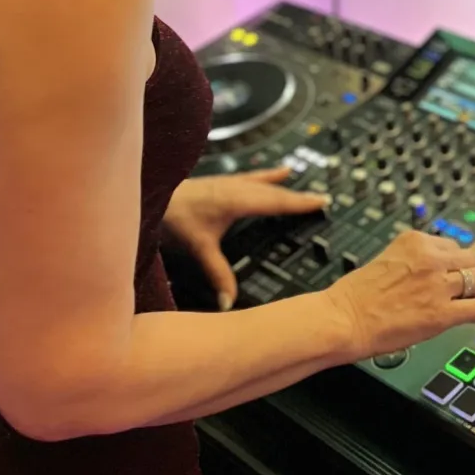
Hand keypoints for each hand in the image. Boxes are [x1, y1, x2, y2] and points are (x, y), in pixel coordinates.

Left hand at [165, 168, 328, 310]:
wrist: (153, 195)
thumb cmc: (174, 218)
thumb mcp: (200, 248)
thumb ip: (218, 274)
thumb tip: (230, 302)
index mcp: (237, 200)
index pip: (276, 201)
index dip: (300, 203)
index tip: (321, 201)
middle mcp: (237, 187)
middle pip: (274, 191)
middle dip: (298, 195)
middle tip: (321, 197)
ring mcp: (229, 182)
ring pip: (263, 182)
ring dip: (282, 183)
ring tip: (298, 176)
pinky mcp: (221, 182)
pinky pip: (251, 177)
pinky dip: (266, 175)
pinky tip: (274, 172)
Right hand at [323, 230, 474, 362]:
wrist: (345, 319)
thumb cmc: (356, 295)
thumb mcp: (388, 258)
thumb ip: (414, 260)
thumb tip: (432, 270)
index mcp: (415, 241)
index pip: (451, 245)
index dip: (451, 262)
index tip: (448, 272)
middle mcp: (430, 258)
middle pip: (471, 258)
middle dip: (468, 273)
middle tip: (461, 287)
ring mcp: (438, 285)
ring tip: (465, 302)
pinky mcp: (442, 313)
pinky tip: (467, 317)